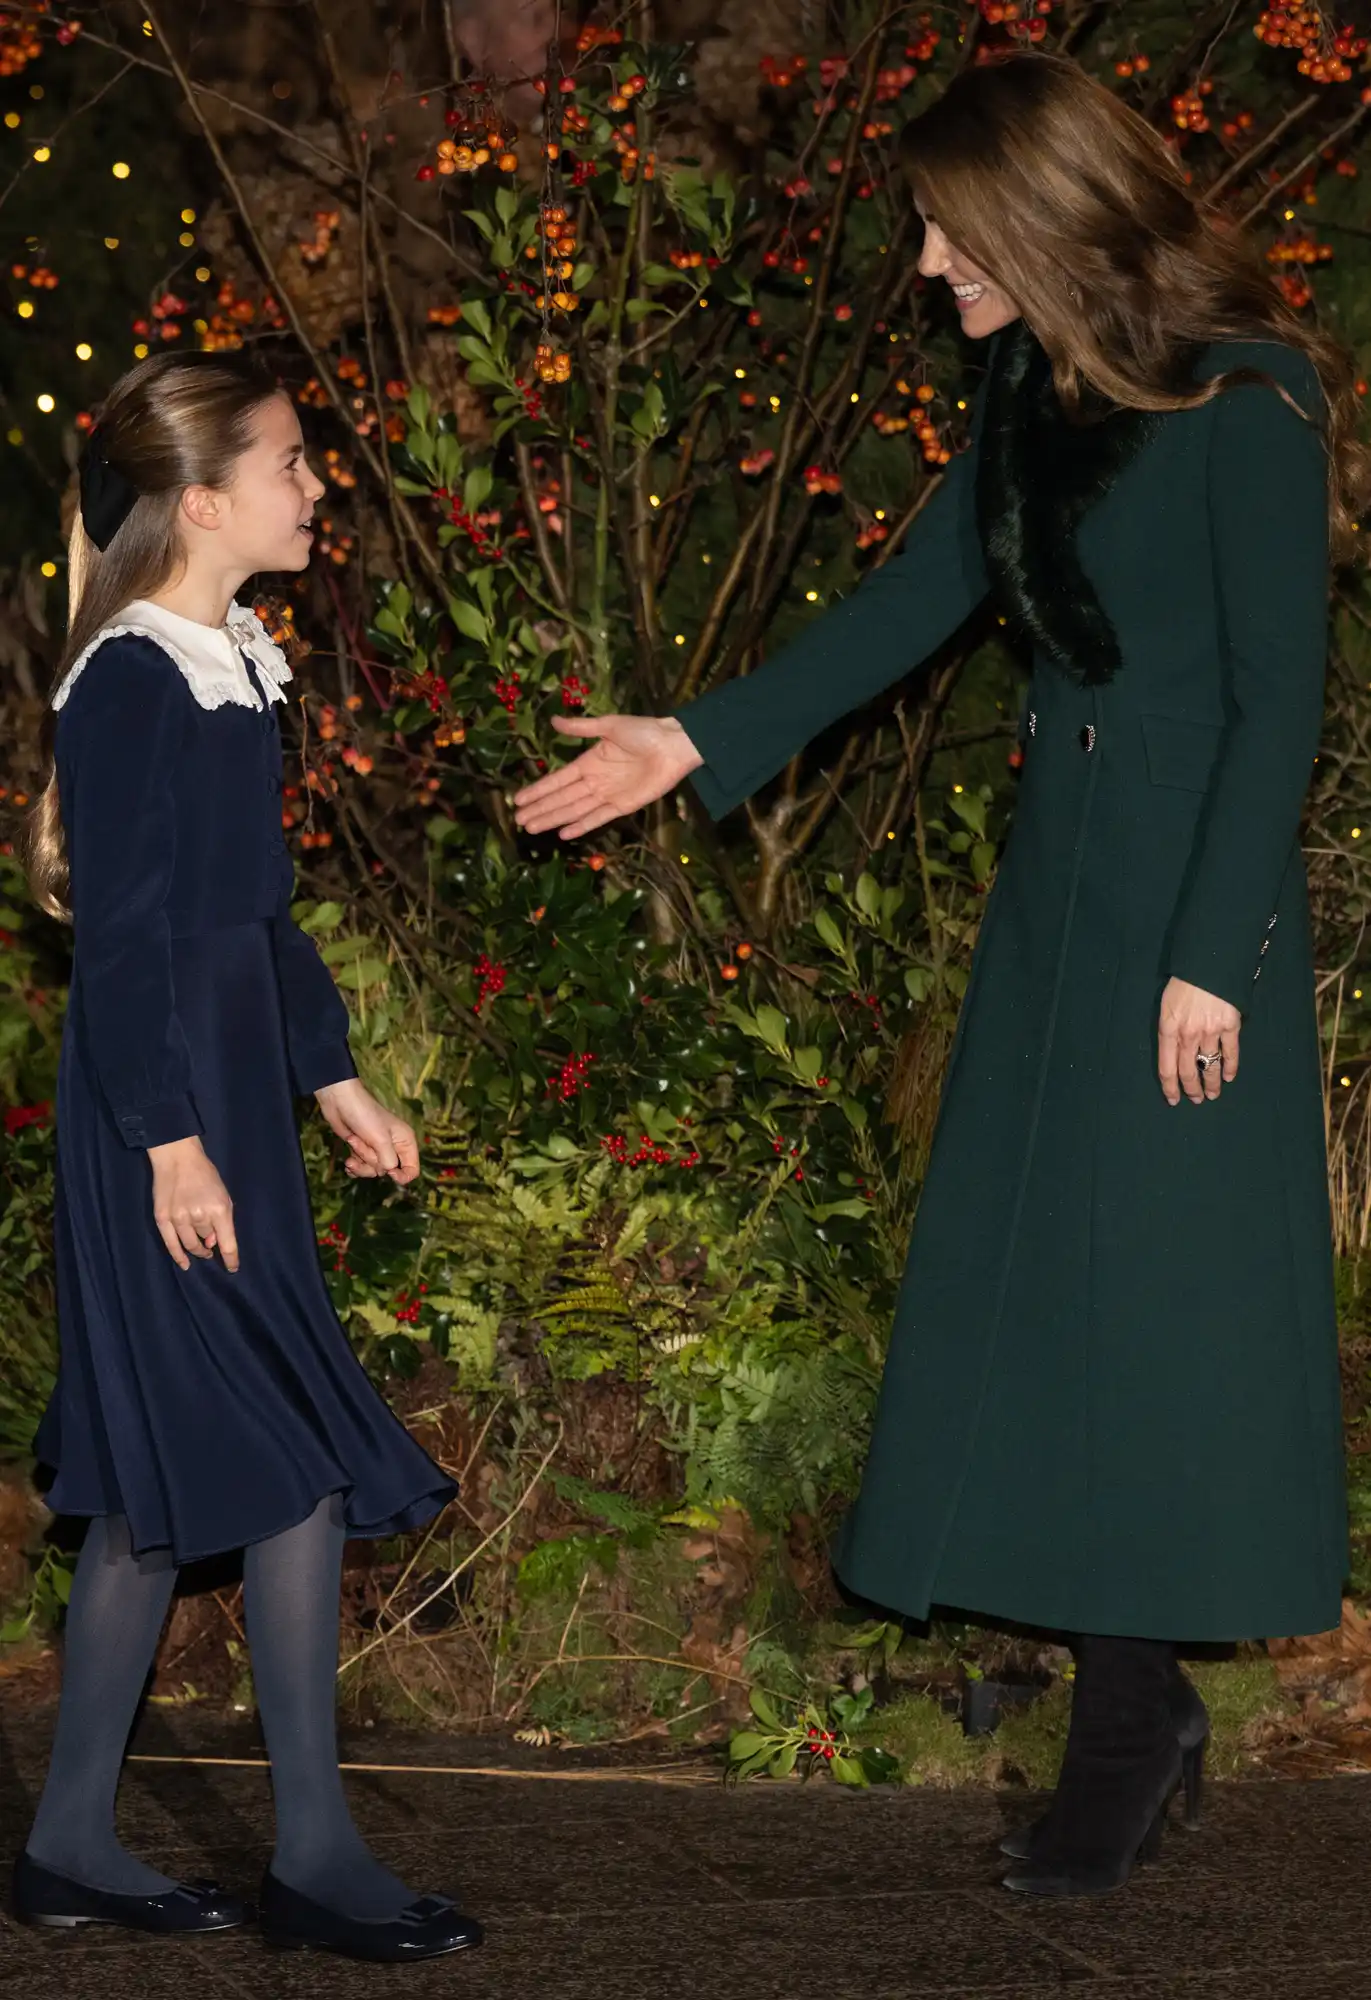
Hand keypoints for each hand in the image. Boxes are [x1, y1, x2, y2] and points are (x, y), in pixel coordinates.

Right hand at [148, 1136, 237, 1271]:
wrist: (177, 1158)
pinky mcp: (162, 1218)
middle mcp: (199, 1216)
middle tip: (210, 1241)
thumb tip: (213, 1243)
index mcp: (219, 1210)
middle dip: (210, 1241)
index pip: (228, 1244)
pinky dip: (178, 1256)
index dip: (231, 1259)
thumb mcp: (223, 1195)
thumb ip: (222, 1220)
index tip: (233, 1268)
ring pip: (190, 1244)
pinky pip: (171, 1244)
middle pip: (207, 1240)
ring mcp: (178, 1218)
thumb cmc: (205, 1175)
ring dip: (197, 1249)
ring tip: (202, 1250)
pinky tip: (184, 1264)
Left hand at [315, 1078, 419, 1182]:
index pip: (412, 1169)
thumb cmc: (365, 1116)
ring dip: (360, 1161)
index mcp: (405, 1143)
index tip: (389, 1172)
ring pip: (372, 1171)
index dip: (402, 1176)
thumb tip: (388, 1172)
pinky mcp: (361, 1151)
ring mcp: (376, 1150)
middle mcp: (393, 1148)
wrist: (340, 1101)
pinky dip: (353, 1167)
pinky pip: (360, 1169)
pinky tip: (348, 1159)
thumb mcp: (381, 1140)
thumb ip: (388, 1161)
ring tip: (352, 1141)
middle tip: (362, 1142)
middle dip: (372, 1160)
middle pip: (387, 1172)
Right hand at [512, 713, 703, 838]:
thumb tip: (553, 721)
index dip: (538, 790)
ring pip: (575, 810)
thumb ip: (581, 727)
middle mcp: (594, 781)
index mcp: (588, 761)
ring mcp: (608, 795)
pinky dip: (581, 826)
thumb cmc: (643, 731)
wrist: (674, 745)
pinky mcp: (623, 806)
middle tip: (518, 821)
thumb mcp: (609, 725)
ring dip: (553, 819)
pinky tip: (564, 834)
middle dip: (540, 809)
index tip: (518, 799)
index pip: (558, 779)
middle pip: (562, 799)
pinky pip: (598, 818)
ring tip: (532, 828)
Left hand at [1158, 977, 1240, 1105]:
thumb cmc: (1184, 982)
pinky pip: (1230, 1052)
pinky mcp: (1230, 1026)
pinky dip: (1231, 1067)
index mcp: (1168, 1028)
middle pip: (1188, 1071)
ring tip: (1213, 1094)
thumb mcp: (1166, 1004)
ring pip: (1210, 1066)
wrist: (1209, 963)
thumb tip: (1173, 1051)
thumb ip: (1169, 1028)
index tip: (1173, 1099)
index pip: (1166, 1067)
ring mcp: (1210, 1031)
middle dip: (1191, 1089)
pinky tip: (1230, 1077)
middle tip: (1195, 1099)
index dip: (1170, 1087)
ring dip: (1211, 1084)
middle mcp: (1188, 1034)